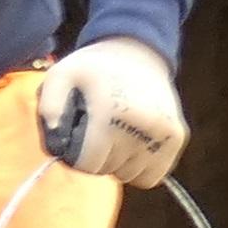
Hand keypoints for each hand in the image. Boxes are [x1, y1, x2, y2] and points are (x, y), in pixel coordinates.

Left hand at [38, 40, 187, 188]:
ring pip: (129, 176)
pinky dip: (139, 168)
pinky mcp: (177, 137)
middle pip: (107, 170)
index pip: (88, 164)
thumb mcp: (61, 75)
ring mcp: (163, 132)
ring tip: (117, 133)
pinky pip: (152, 177)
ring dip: (118, 163)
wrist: (137, 51)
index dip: (76, 156)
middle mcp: (140, 124)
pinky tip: (133, 143)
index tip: (78, 139)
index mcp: (109, 111)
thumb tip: (54, 144)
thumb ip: (49, 108)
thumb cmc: (94, 68)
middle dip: (97, 157)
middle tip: (98, 131)